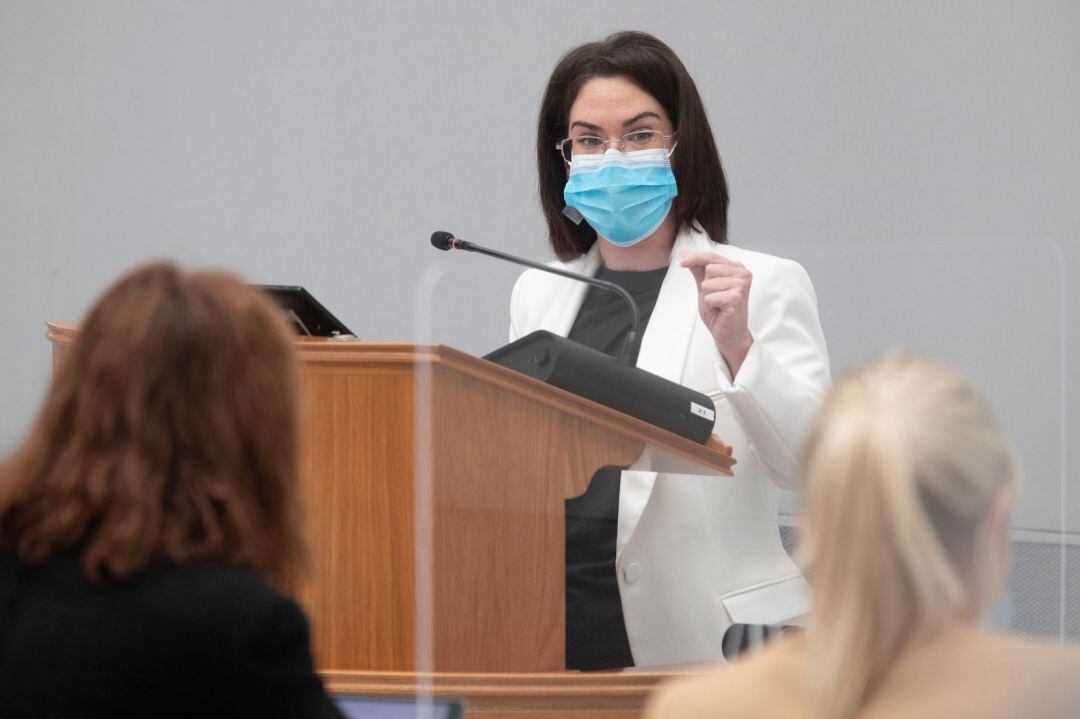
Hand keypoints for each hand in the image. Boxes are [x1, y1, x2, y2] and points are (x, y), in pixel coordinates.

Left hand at [680, 250, 753, 376]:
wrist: (728, 333)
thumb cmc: (719, 310)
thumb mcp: (704, 287)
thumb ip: (698, 270)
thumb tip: (684, 254)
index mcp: (736, 268)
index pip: (712, 257)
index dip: (695, 258)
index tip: (679, 260)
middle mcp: (742, 273)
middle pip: (709, 268)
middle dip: (705, 285)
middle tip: (715, 298)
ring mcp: (741, 284)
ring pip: (708, 282)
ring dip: (708, 296)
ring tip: (718, 304)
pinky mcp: (737, 297)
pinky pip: (710, 297)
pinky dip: (710, 305)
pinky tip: (721, 310)